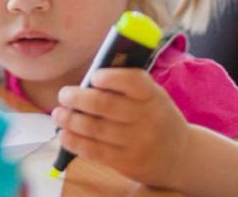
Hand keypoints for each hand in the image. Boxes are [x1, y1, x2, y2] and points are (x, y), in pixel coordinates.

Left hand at [52, 68, 190, 187]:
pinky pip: (94, 151)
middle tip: (64, 95)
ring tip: (58, 115)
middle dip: (77, 98)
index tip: (94, 76)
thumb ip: (124, 90)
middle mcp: (148, 118)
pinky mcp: (127, 162)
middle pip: (105, 104)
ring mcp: (138, 142)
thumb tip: (84, 85)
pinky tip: (64, 134)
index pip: (134, 81)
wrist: (180, 157)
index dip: (111, 78)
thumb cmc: (156, 119)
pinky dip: (74, 141)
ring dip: (70, 120)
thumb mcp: (152, 98)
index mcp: (153, 95)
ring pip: (95, 128)